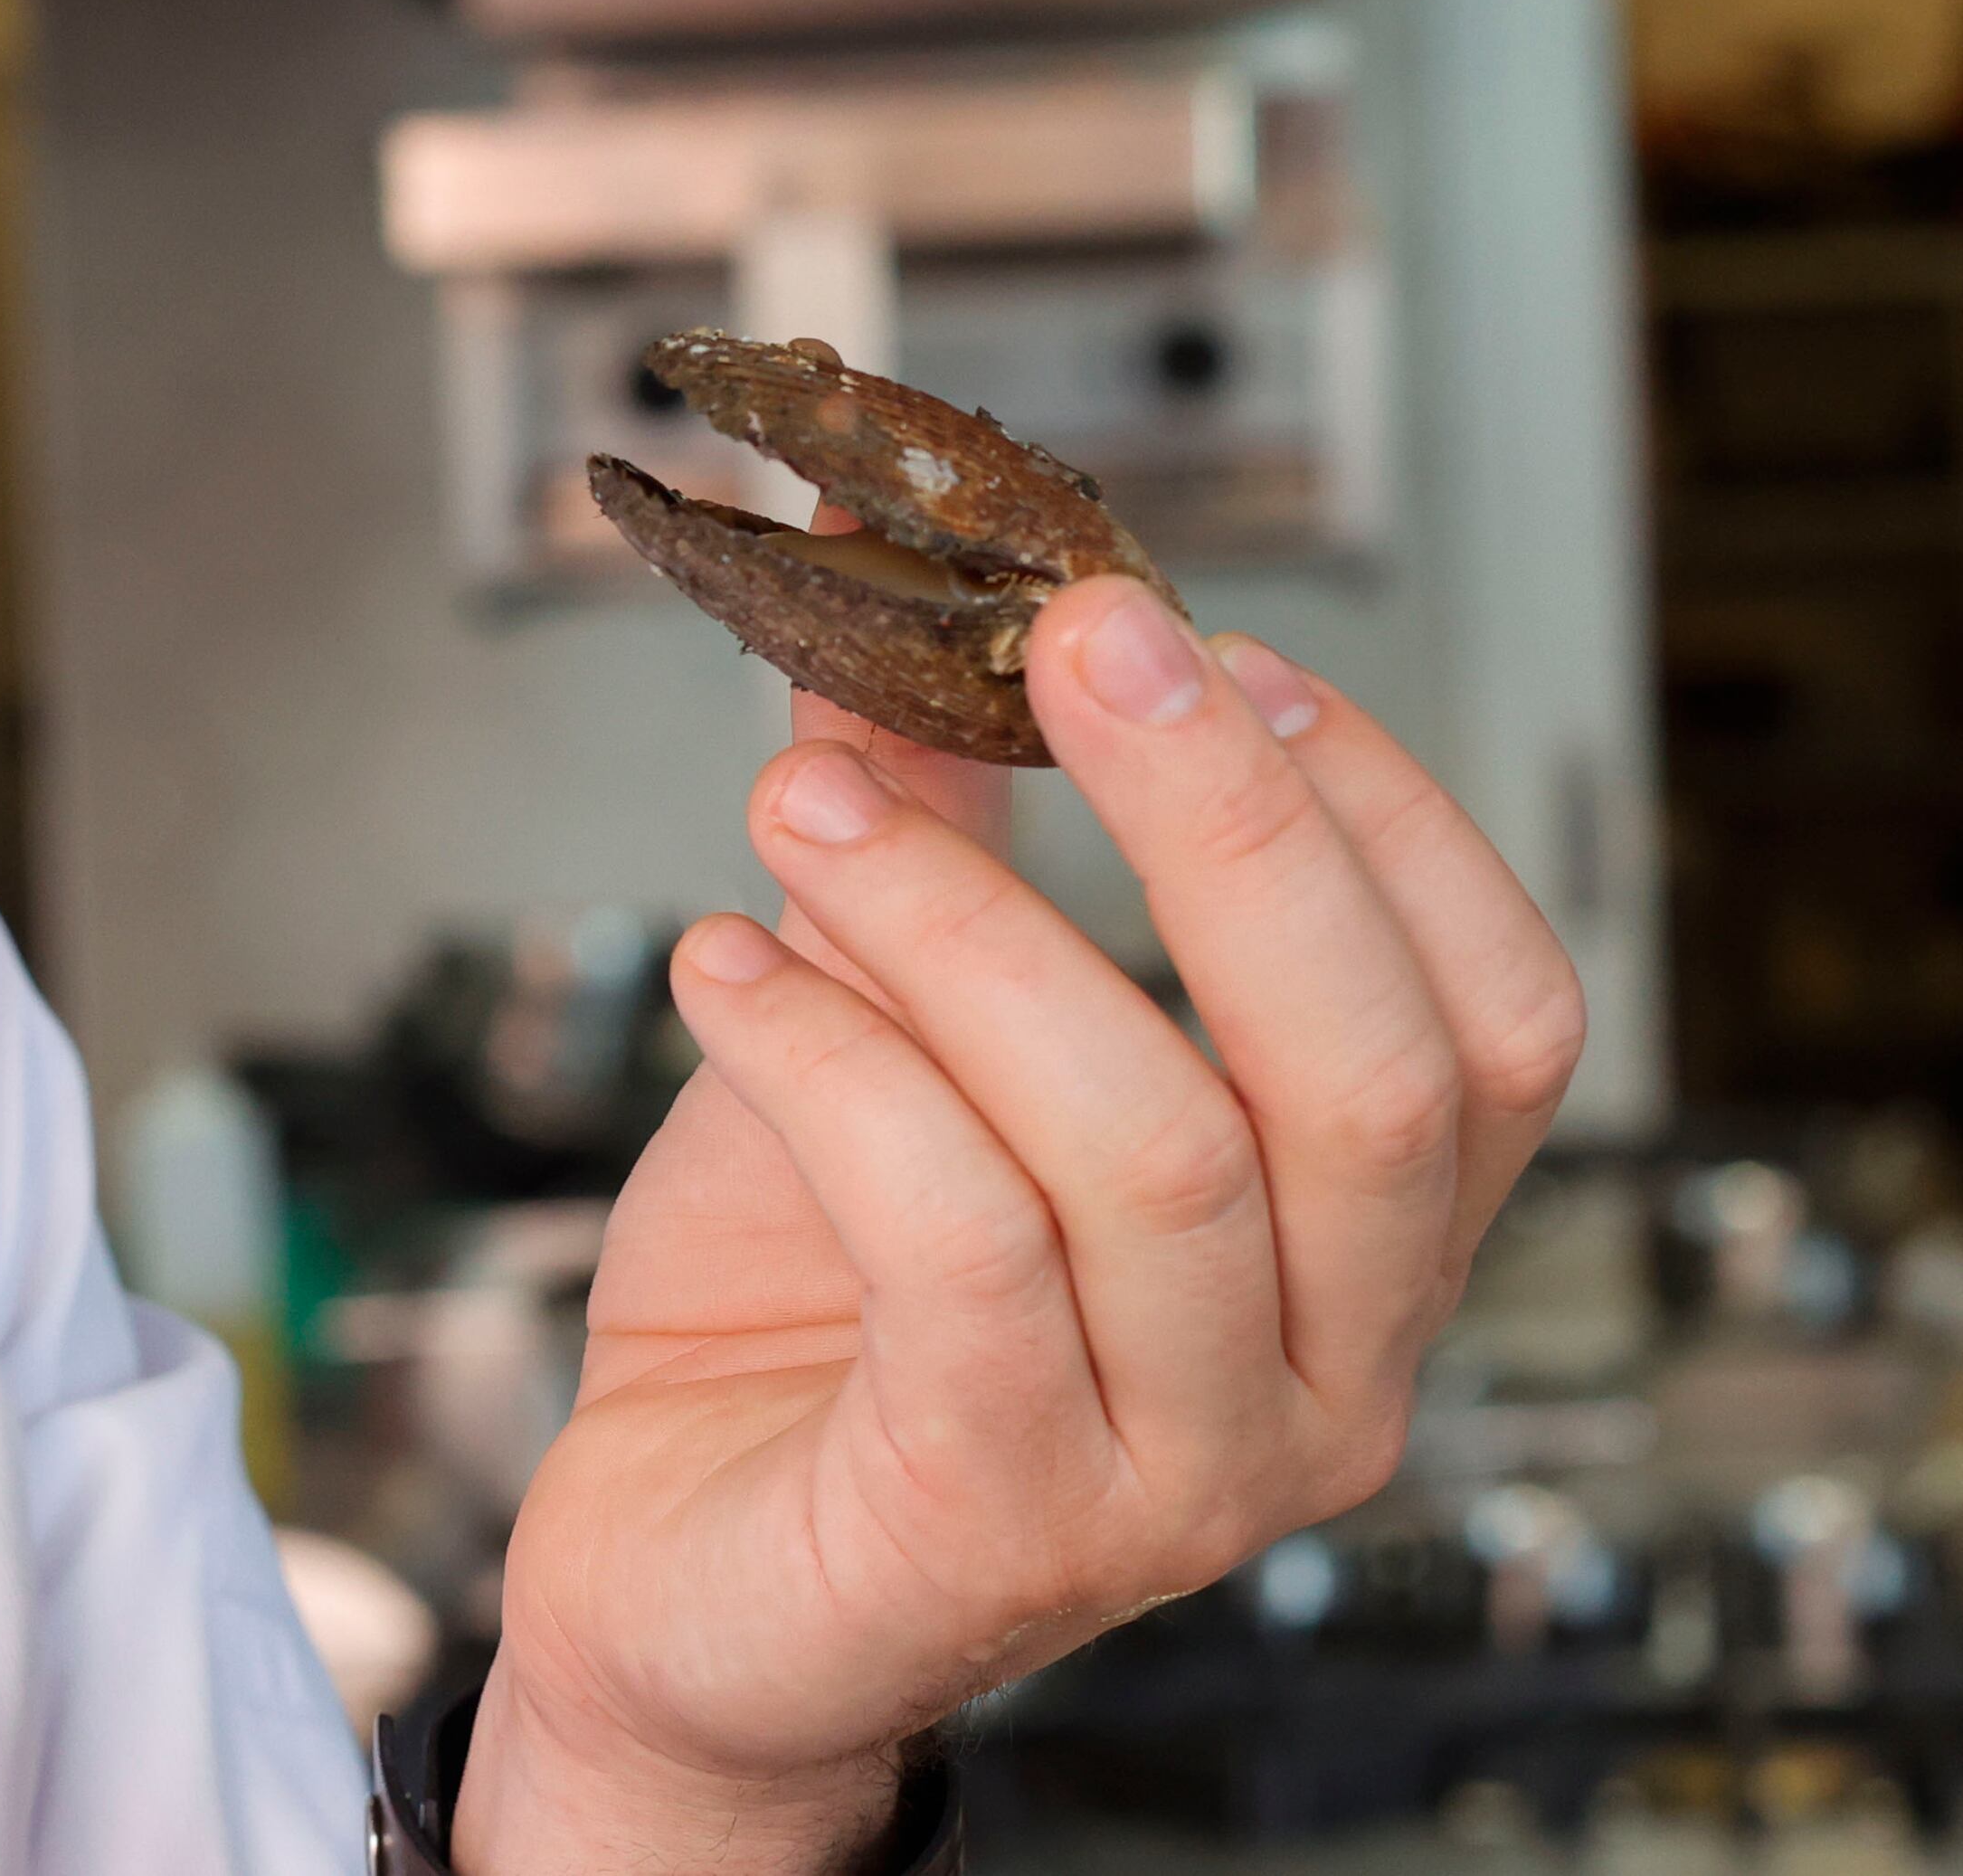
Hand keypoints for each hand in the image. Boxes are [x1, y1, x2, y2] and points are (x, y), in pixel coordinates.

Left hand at [453, 575, 1585, 1875]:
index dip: (1378, 816)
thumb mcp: (889, 1028)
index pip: (1500, 1021)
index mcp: (1359, 1252)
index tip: (1211, 645)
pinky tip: (715, 967)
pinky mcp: (998, 1520)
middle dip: (1224, 821)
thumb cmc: (810, 1309)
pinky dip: (829, 1061)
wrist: (674, 1573)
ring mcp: (1180, 1475)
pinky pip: (956, 1242)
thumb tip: (895, 601)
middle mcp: (1323, 1379)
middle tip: (1071, 641)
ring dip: (962, 923)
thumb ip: (932, 836)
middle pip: (1363, 1073)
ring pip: (1153, 1145)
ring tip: (798, 806)